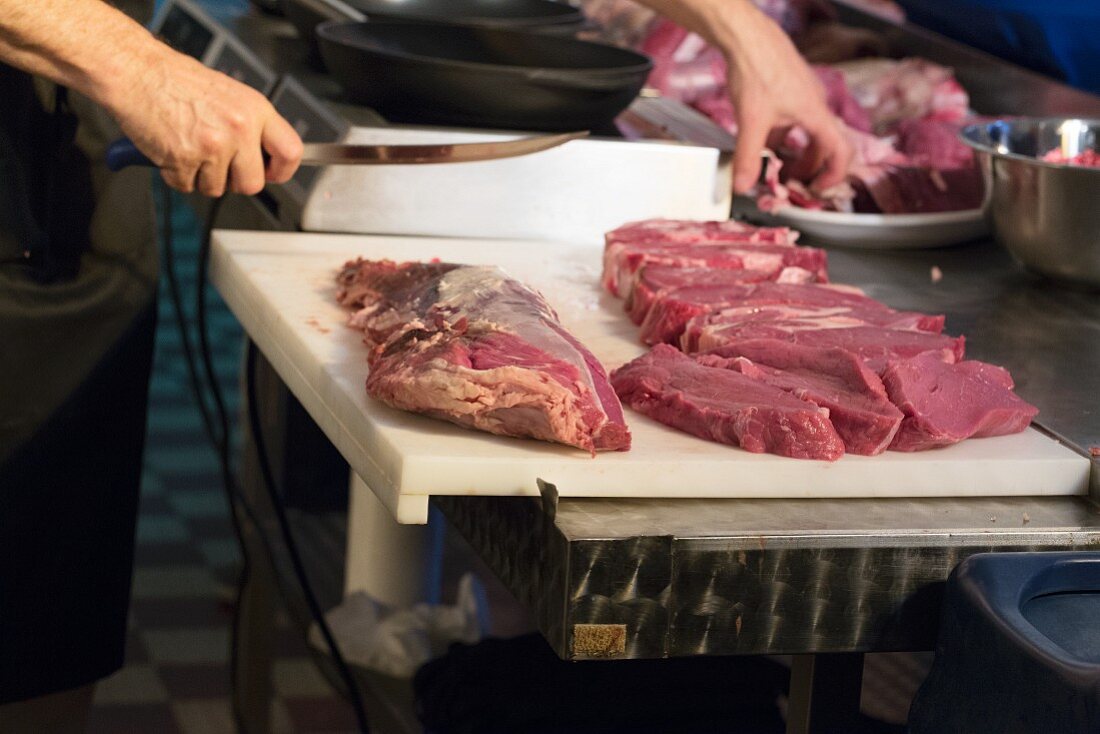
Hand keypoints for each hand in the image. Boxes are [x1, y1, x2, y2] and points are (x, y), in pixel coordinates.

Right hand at [104, 43, 302, 195]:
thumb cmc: (178, 81)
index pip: (291, 152)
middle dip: (234, 181)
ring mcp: (212, 145)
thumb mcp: (230, 95)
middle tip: (219, 164)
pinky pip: (187, 186)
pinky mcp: (184, 159)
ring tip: (189, 145)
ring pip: (217, 189)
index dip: (281, 170)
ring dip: (201, 176)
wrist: (137, 72)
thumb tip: (266, 156)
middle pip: (252, 184)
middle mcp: (239, 128)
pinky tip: (172, 148)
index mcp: (255, 110)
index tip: (272, 173)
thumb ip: (252, 126)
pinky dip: (176, 174)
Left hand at [715, 1, 851, 192]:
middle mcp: (815, 104)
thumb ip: (748, 157)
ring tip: (775, 166)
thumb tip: (743, 186)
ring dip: (796, 152)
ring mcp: (804, 95)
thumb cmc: (756, 71)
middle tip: (791, 182)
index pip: (841, 151)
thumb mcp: (751, 121)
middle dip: (810, 168)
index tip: (816, 188)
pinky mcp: (790, 88)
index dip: (833, 175)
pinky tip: (761, 141)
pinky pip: (794, 119)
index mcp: (815, 114)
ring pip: (808, 131)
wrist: (747, 36)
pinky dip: (783, 135)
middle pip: (824, 144)